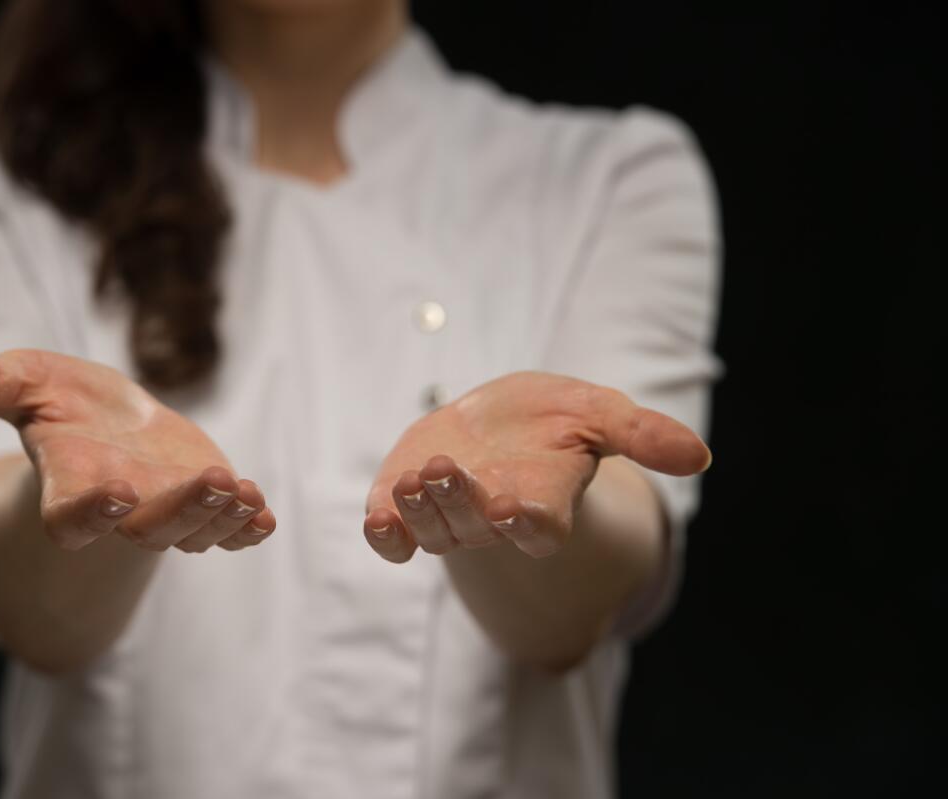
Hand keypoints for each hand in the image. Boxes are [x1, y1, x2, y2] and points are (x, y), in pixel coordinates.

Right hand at [0, 348, 275, 551]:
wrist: (106, 425)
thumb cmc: (60, 404)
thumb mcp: (23, 383)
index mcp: (70, 485)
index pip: (71, 516)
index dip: (89, 511)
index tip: (115, 490)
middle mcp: (121, 509)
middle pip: (149, 527)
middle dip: (182, 510)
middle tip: (212, 482)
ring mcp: (165, 511)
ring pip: (193, 530)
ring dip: (219, 517)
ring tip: (243, 495)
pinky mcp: (201, 505)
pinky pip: (224, 530)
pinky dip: (242, 528)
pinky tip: (261, 516)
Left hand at [362, 371, 710, 561]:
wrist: (500, 418)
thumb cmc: (553, 418)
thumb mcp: (598, 413)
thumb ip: (641, 435)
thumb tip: (701, 456)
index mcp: (544, 502)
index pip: (540, 528)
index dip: (527, 522)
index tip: (513, 507)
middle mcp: (495, 520)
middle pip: (476, 527)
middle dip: (457, 502)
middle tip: (443, 470)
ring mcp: (449, 519)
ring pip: (433, 531)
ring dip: (419, 511)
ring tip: (410, 479)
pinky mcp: (408, 510)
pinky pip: (395, 538)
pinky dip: (385, 533)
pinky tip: (378, 517)